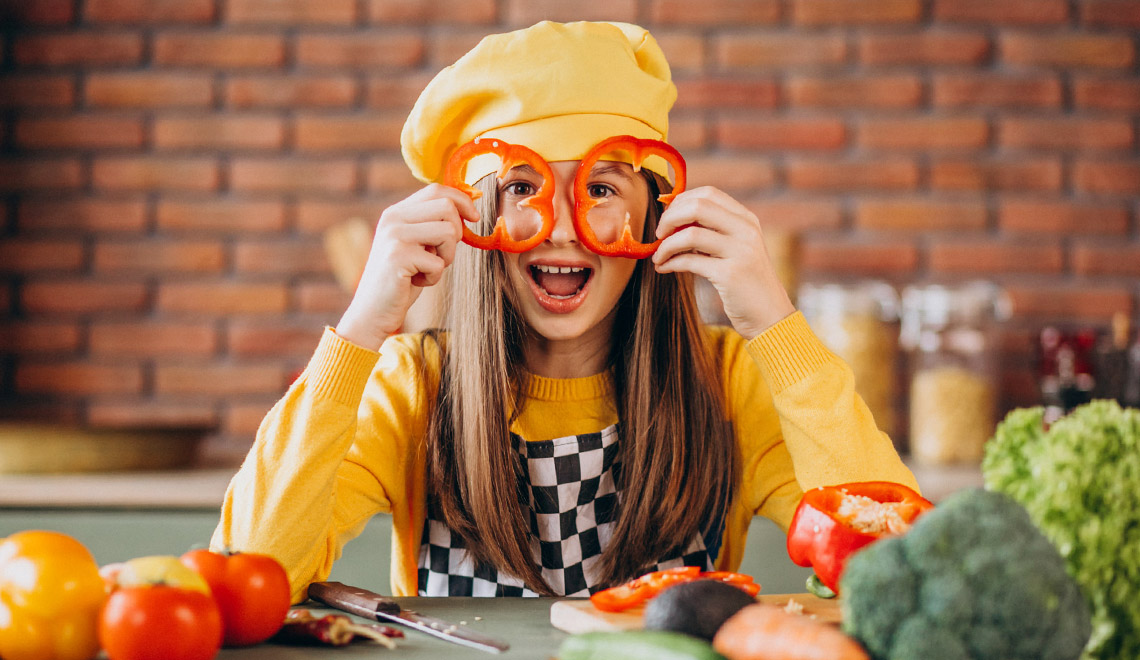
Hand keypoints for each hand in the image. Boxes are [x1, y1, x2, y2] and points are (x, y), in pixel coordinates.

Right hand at [335, 184, 475, 350]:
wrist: (371, 311)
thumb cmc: (400, 280)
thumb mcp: (416, 246)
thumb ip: (433, 226)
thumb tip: (468, 210)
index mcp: (396, 212)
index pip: (436, 189)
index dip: (462, 199)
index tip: (474, 217)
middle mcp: (393, 219)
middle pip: (446, 207)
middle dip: (457, 233)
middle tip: (443, 255)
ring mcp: (394, 236)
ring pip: (448, 232)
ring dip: (447, 256)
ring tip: (429, 269)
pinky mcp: (398, 257)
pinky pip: (438, 263)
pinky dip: (434, 277)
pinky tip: (416, 282)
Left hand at [651, 186, 794, 339]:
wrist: (769, 316)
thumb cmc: (745, 283)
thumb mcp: (736, 249)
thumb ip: (713, 232)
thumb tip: (671, 219)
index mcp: (747, 220)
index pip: (708, 193)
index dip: (681, 201)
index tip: (668, 218)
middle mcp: (746, 231)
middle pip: (698, 207)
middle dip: (670, 218)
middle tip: (658, 234)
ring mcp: (741, 252)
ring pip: (691, 234)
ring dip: (666, 245)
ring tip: (658, 256)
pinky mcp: (730, 275)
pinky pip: (689, 261)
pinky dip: (670, 263)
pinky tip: (663, 268)